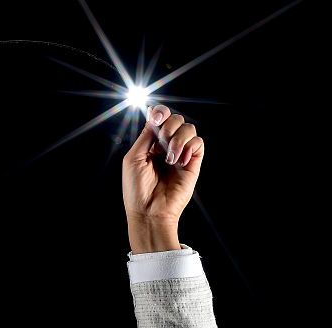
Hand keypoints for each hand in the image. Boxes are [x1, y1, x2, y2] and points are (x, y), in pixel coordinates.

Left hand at [121, 104, 203, 252]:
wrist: (149, 211)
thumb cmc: (137, 189)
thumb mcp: (133, 158)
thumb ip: (145, 135)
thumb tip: (155, 115)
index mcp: (150, 144)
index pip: (160, 118)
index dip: (160, 112)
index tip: (156, 119)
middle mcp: (166, 147)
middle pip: (176, 119)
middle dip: (169, 126)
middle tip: (162, 143)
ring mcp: (180, 154)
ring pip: (189, 128)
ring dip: (178, 139)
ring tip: (170, 158)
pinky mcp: (192, 164)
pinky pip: (198, 143)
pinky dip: (189, 147)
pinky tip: (179, 161)